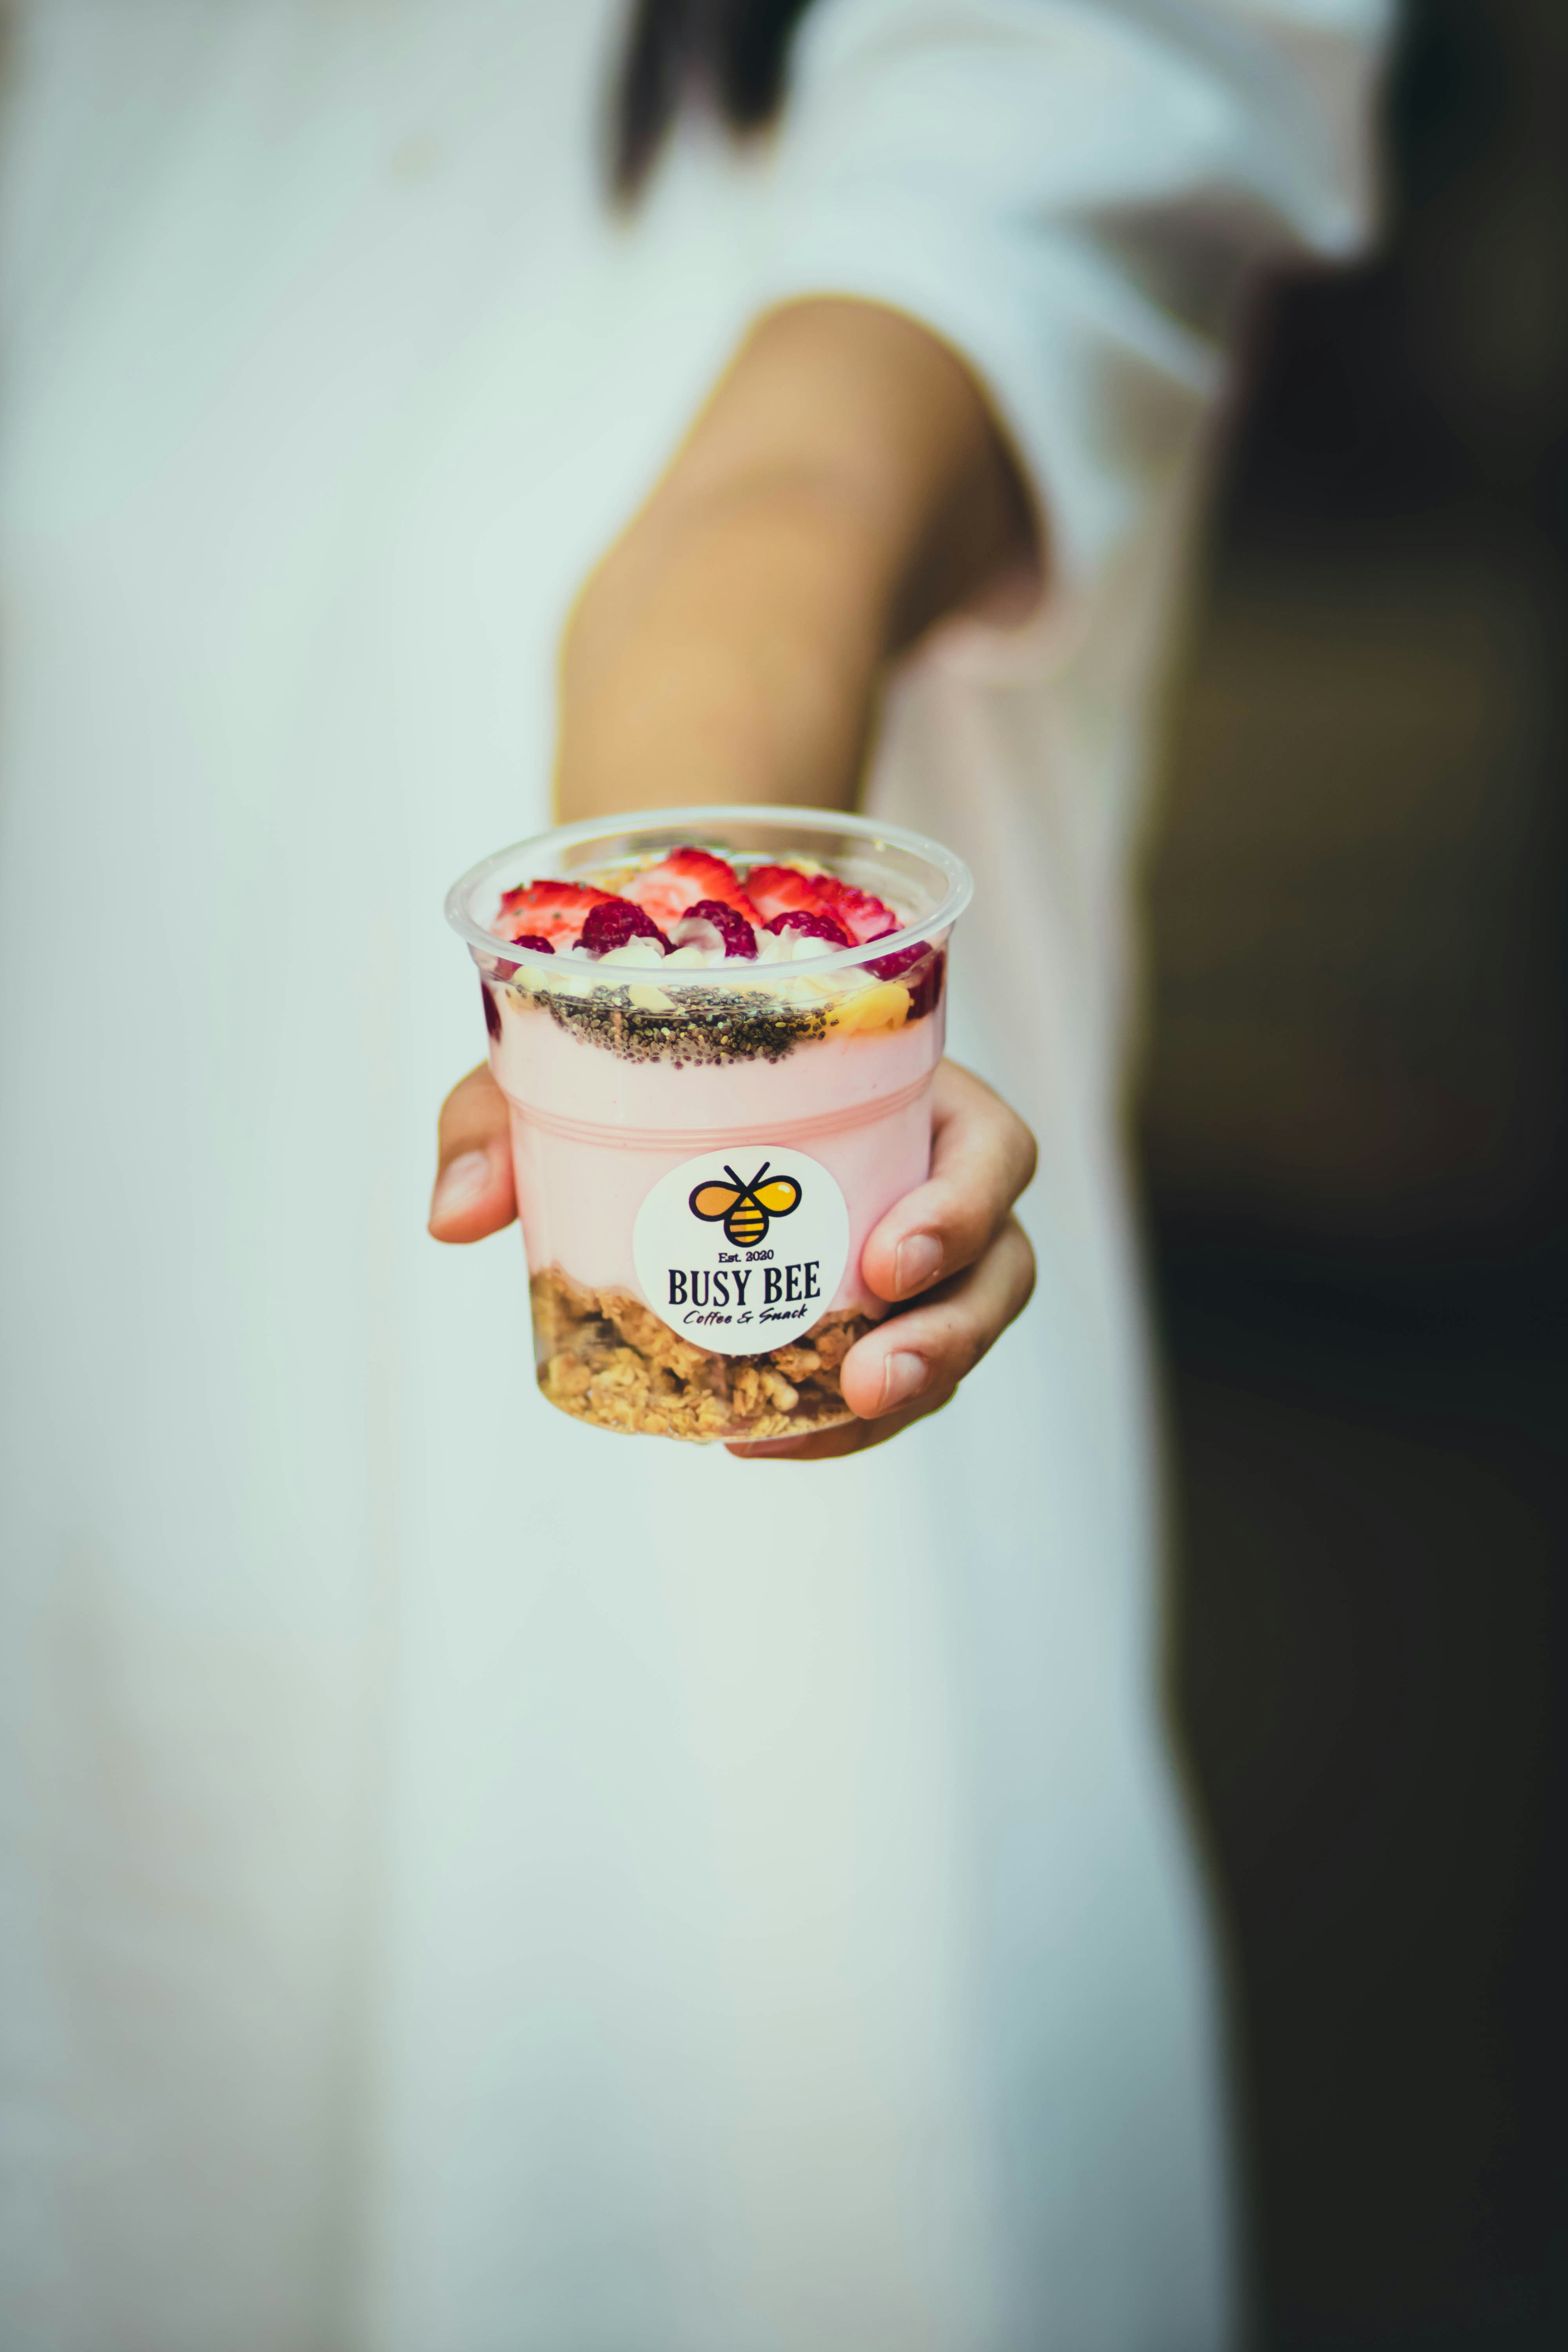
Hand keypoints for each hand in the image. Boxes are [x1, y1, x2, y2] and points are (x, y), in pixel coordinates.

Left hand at [428, 1057, 1036, 1458]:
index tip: (889, 1260)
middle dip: (949, 1332)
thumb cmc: (632, 1057)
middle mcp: (930, 1176)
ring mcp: (914, 1255)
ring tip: (828, 1424)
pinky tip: (766, 1439)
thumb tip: (454, 1218)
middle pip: (997, 1265)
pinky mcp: (874, 1317)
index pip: (993, 1150)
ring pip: (958, 1333)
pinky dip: (841, 1421)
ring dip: (912, 1389)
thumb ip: (501, 1121)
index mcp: (910, 1093)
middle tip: (868, 1378)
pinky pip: (892, 1378)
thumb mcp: (564, 1067)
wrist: (637, 1088)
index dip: (965, 1209)